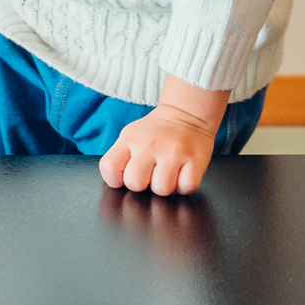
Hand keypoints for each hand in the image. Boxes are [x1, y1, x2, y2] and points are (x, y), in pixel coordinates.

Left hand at [99, 104, 216, 194]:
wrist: (186, 115)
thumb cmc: (156, 132)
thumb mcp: (130, 136)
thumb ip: (120, 157)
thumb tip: (116, 182)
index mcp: (129, 139)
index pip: (109, 167)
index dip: (114, 179)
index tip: (124, 177)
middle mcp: (149, 145)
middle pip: (135, 183)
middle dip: (142, 185)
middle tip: (149, 175)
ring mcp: (173, 152)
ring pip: (162, 189)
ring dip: (164, 186)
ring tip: (166, 173)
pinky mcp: (195, 159)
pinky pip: (186, 187)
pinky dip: (184, 185)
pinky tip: (182, 173)